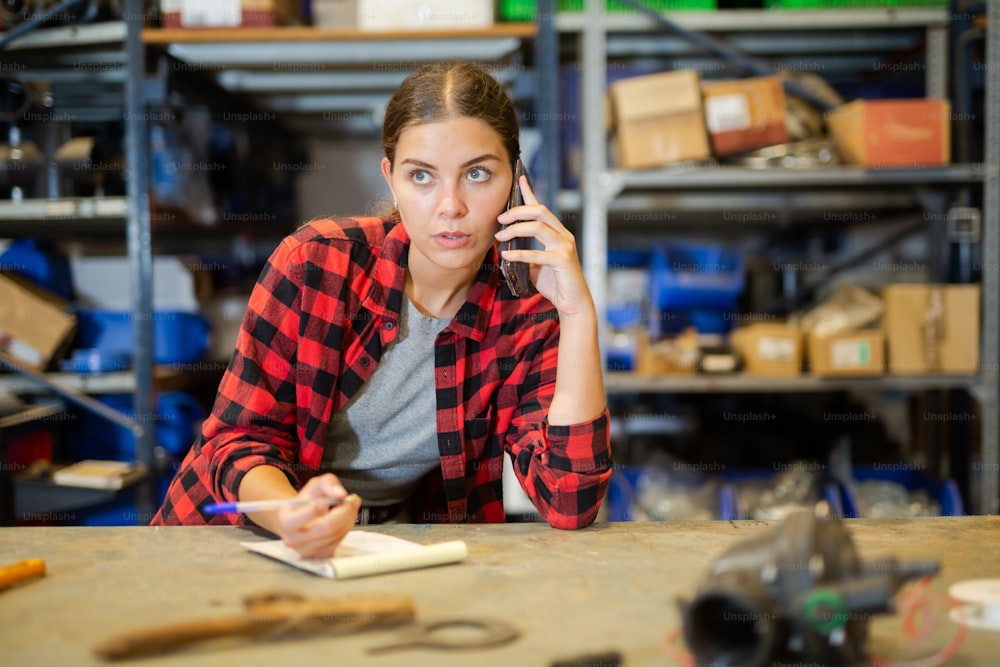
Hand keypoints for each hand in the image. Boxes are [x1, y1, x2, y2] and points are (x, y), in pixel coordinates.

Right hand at [274, 473, 359, 558]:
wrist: (298, 518)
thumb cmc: (305, 501)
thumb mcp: (314, 485)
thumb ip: (328, 483)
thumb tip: (340, 494)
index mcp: (287, 521)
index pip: (301, 518)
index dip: (316, 509)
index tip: (325, 501)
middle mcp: (294, 539)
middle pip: (327, 528)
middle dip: (345, 511)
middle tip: (351, 500)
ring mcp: (307, 550)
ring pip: (337, 535)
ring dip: (348, 519)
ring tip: (348, 507)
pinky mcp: (320, 555)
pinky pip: (339, 541)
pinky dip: (346, 528)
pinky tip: (344, 519)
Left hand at [495, 176, 595, 318]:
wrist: (572, 303)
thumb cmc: (555, 283)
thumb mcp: (537, 265)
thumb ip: (526, 254)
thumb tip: (506, 249)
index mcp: (557, 233)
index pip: (541, 207)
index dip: (529, 192)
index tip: (519, 179)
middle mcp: (563, 235)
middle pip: (540, 211)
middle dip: (518, 211)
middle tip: (500, 218)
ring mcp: (564, 246)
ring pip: (538, 227)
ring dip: (516, 230)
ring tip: (500, 236)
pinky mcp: (563, 260)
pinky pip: (537, 253)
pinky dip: (519, 254)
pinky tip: (506, 256)